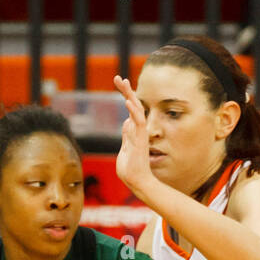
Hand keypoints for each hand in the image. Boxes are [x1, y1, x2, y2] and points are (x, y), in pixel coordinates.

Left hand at [113, 75, 157, 200]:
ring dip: (130, 95)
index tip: (119, 82)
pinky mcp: (141, 140)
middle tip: (118, 78)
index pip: (129, 108)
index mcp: (132, 130)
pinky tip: (128, 101)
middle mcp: (137, 129)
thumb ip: (126, 136)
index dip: (125, 95)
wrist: (137, 182)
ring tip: (123, 83)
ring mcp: (139, 134)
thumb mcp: (124, 150)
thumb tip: (126, 124)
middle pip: (132, 105)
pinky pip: (139, 122)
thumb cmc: (130, 170)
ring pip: (136, 110)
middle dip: (126, 91)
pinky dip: (134, 111)